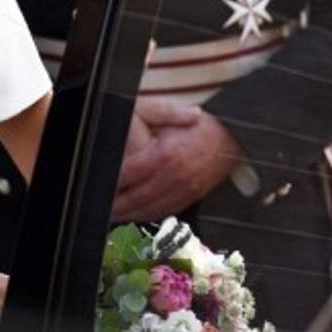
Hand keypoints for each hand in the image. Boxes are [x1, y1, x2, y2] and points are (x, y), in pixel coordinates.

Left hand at [112, 99, 244, 221]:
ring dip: (129, 214)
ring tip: (112, 214)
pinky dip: (148, 215)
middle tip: (100, 206)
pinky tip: (135, 214)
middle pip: (137, 197)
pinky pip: (166, 211)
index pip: (129, 174)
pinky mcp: (193, 196)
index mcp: (164, 155)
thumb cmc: (195, 123)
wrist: (232, 134)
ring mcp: (185, 189)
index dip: (112, 181)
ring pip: (151, 208)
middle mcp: (175, 176)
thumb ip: (146, 124)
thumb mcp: (169, 115)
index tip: (99, 184)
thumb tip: (123, 133)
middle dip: (116, 204)